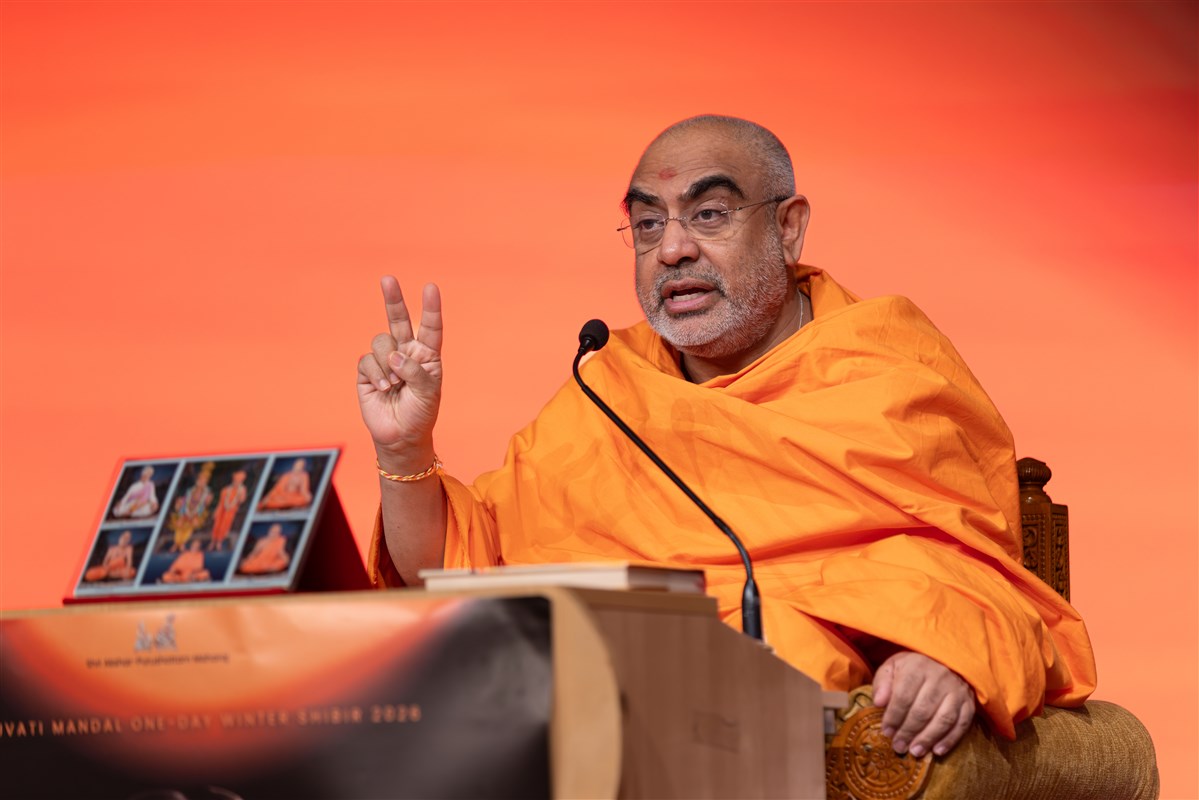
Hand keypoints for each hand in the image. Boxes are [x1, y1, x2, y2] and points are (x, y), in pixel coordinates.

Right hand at [356, 278, 443, 462]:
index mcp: (427, 354)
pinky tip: (383, 388)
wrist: (400, 436)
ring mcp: (385, 360)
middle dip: (393, 299)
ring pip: (381, 341)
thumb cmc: (421, 413)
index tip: (430, 288)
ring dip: (388, 362)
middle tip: (387, 279)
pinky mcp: (367, 371)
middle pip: (398, 320)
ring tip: (394, 383)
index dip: (430, 308)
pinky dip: (376, 373)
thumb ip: (415, 371)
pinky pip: (368, 360)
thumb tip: (394, 355)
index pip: (430, 327)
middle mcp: (406, 352)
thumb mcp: (428, 393)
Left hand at [872, 651, 974, 757]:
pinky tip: (937, 751)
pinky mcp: (969, 702)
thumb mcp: (892, 667)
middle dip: (909, 731)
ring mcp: (957, 690)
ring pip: (943, 719)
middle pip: (923, 710)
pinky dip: (950, 740)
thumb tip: (878, 703)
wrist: (943, 660)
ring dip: (928, 738)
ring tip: (915, 752)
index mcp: (917, 666)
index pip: (904, 696)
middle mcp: (939, 677)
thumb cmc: (912, 668)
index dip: (894, 716)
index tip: (886, 732)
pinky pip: (962, 724)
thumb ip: (882, 683)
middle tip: (899, 746)